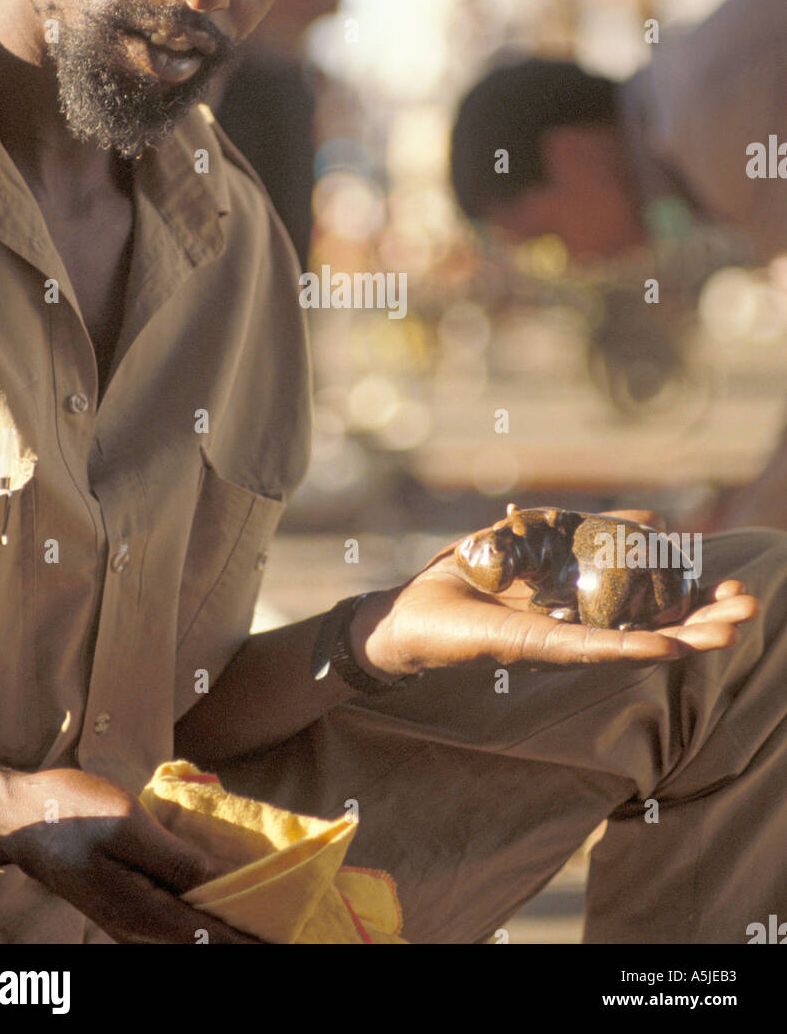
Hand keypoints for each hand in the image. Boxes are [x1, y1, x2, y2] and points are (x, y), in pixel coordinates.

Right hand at [0, 768, 261, 943]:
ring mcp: (128, 920)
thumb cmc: (73, 811)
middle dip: (239, 939)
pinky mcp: (124, 906)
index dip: (248, 941)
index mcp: (141, 911)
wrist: (20, 815)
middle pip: (198, 944)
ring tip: (260, 920)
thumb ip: (178, 860)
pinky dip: (199, 917)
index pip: (208, 937)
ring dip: (221, 929)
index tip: (284, 941)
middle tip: (281, 931)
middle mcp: (136, 928)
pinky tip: (216, 900)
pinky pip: (171, 921)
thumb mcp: (129, 826)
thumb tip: (227, 882)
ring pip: (185, 937)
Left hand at [351, 563, 757, 676]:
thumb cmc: (480, 577)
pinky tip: (666, 647)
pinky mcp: (534, 647)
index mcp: (590, 607)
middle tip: (749, 611)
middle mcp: (583, 630)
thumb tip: (653, 518)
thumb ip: (597, 531)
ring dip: (683, 640)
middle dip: (704, 623)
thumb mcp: (547, 538)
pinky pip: (589, 648)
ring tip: (729, 634)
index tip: (736, 590)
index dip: (697, 602)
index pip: (656, 607)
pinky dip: (628, 647)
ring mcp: (562, 642)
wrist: (417, 604)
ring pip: (634, 645)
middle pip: (657, 630)